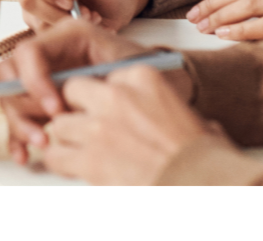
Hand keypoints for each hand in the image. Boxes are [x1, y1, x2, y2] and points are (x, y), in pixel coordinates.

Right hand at [0, 19, 178, 161]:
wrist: (168, 88)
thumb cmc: (153, 75)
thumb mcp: (131, 69)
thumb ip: (98, 79)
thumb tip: (65, 99)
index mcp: (68, 36)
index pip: (30, 52)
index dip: (35, 81)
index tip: (56, 109)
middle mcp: (52, 53)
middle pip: (12, 76)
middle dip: (22, 107)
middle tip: (43, 133)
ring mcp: (46, 78)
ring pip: (13, 99)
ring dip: (20, 125)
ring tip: (41, 145)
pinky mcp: (45, 101)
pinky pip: (21, 117)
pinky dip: (19, 137)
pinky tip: (25, 154)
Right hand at [13, 0, 149, 31]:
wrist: (118, 5)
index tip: (69, 0)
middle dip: (57, 12)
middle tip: (85, 12)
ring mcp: (36, 4)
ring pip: (36, 20)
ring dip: (66, 24)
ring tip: (91, 17)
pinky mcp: (42, 24)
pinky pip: (46, 35)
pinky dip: (69, 34)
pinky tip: (86, 25)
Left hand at [33, 67, 218, 185]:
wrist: (206, 185)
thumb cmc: (205, 156)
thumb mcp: (187, 114)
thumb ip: (159, 105)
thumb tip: (158, 116)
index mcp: (142, 78)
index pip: (102, 77)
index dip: (100, 97)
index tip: (105, 110)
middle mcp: (116, 96)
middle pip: (72, 92)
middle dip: (75, 111)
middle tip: (86, 129)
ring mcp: (100, 126)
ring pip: (59, 125)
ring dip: (67, 140)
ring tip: (81, 153)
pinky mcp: (90, 158)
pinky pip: (56, 155)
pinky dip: (61, 163)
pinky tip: (74, 168)